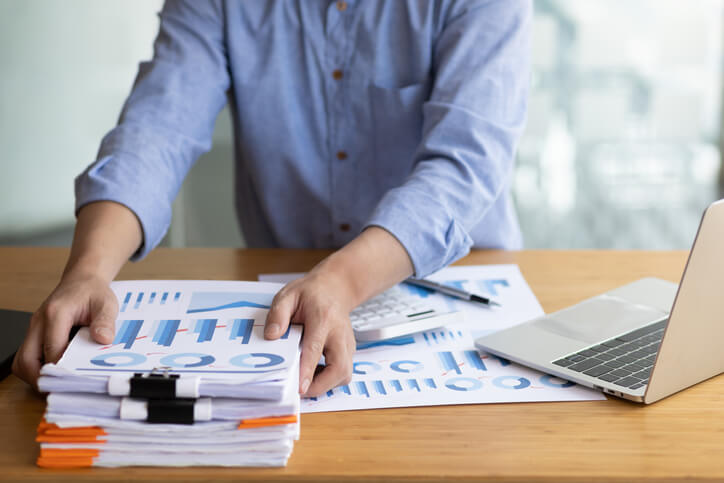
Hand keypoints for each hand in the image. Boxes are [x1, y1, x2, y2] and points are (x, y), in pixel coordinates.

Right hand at [12, 273, 118, 387]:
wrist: (82, 280)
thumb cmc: (93, 292)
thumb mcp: (106, 304)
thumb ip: (105, 322)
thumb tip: (103, 340)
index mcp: (56, 313)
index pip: (51, 349)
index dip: (61, 368)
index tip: (75, 380)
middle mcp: (39, 322)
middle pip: (25, 360)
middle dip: (41, 378)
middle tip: (61, 388)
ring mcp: (34, 328)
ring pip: (21, 361)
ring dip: (35, 375)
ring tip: (57, 382)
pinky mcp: (35, 334)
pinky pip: (27, 356)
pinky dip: (36, 368)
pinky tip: (55, 370)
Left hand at [264, 269, 356, 396]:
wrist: (336, 287)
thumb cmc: (311, 293)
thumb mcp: (288, 295)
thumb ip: (278, 314)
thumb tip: (271, 336)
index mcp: (323, 318)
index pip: (315, 348)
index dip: (307, 370)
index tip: (300, 388)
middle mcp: (339, 333)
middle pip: (340, 368)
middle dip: (321, 385)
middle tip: (299, 390)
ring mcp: (347, 343)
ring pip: (344, 374)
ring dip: (326, 384)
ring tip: (305, 380)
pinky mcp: (349, 351)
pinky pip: (343, 372)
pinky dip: (329, 379)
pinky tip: (314, 372)